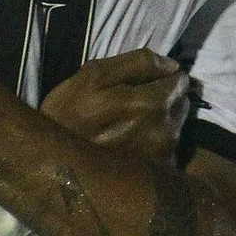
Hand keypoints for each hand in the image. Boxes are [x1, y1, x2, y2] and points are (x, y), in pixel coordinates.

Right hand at [39, 49, 188, 162]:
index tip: (145, 82)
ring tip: (133, 124)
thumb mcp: (92, 75)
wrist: (54, 163)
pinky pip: (170, 149)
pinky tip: (134, 144)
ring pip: (177, 126)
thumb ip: (137, 63)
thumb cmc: (68, 113)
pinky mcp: (158, 173)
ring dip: (162, 120)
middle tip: (136, 103)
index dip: (163, 77)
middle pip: (182, 104)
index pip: (178, 81)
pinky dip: (157, 143)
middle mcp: (163, 131)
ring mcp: (162, 156)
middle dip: (165, 98)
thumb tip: (172, 65)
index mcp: (149, 103)